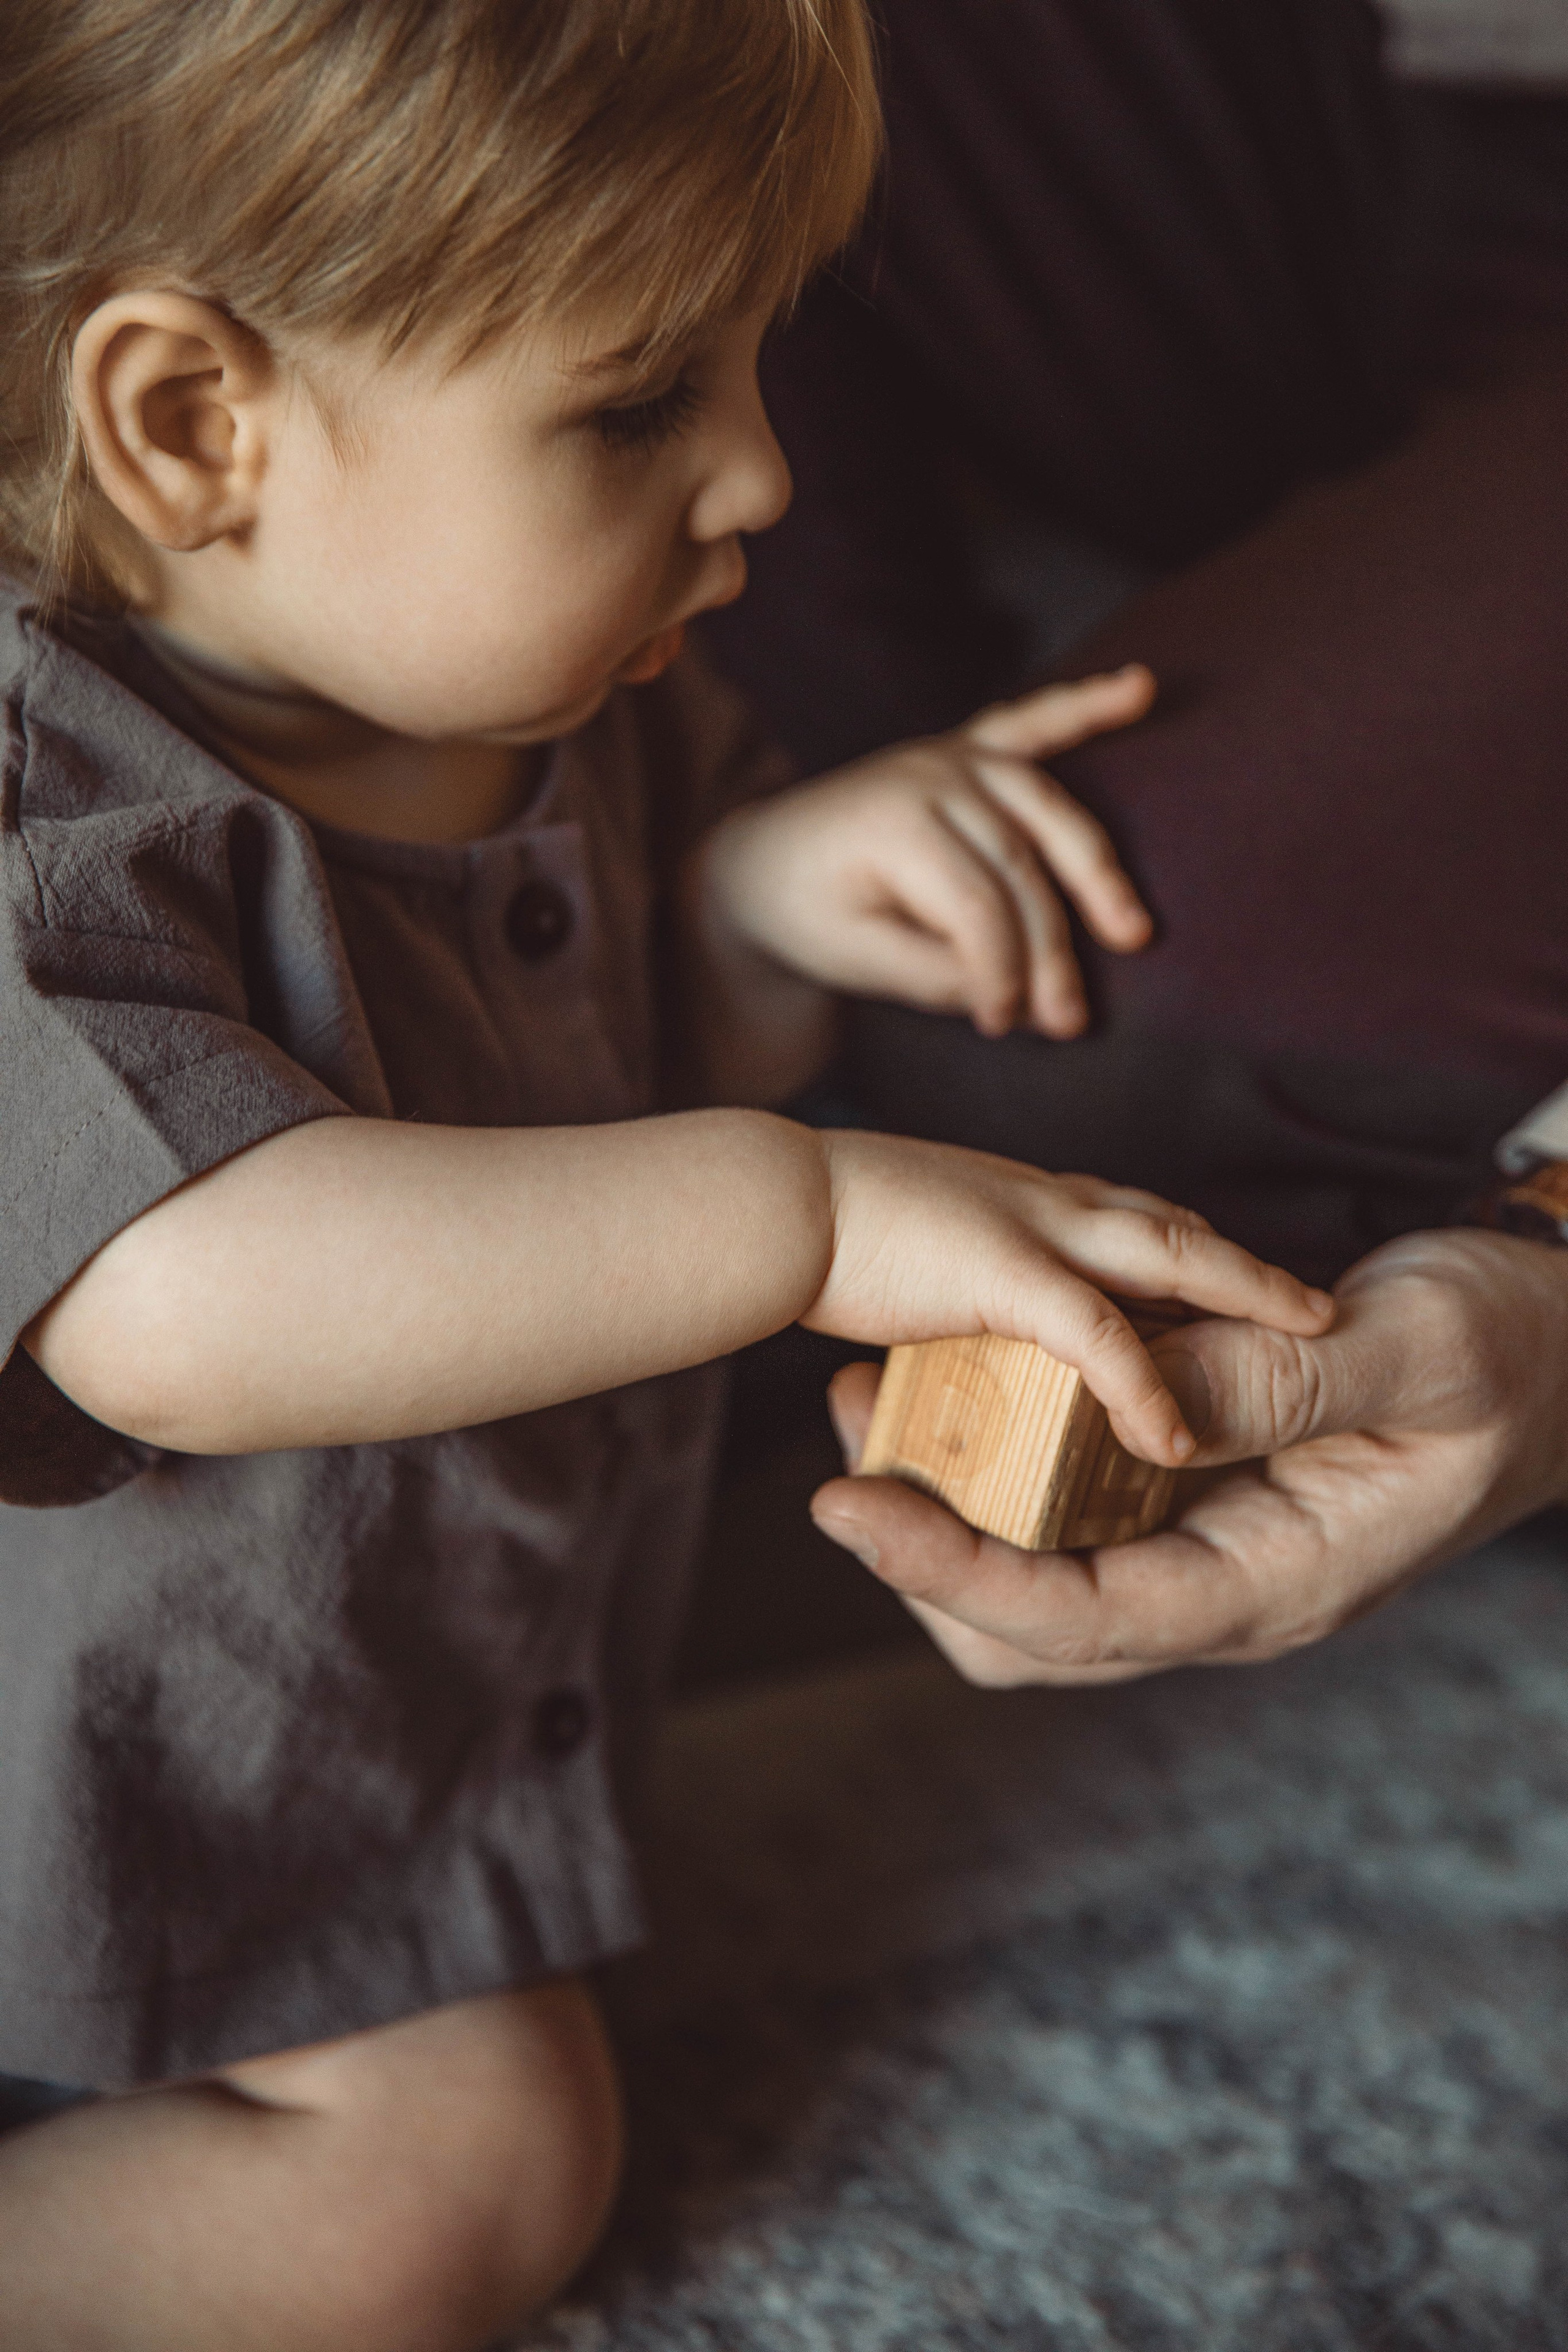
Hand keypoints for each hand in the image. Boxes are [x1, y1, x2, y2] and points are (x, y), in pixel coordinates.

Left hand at [695, 667, 1156, 1039]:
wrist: (761, 863)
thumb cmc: (805, 915)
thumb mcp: (855, 959)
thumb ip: (936, 977)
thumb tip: (1026, 1007)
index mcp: (894, 823)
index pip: (977, 907)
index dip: (1001, 972)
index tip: (1003, 1025)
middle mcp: (930, 776)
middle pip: (1021, 865)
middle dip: (1053, 948)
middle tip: (1073, 1019)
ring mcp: (951, 757)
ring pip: (1047, 809)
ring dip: (1097, 868)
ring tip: (1133, 930)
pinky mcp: (965, 751)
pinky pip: (1033, 722)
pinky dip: (1087, 704)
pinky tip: (1140, 687)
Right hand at [807, 1130, 1333, 1469]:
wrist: (763, 1201)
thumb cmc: (803, 1219)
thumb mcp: (895, 1235)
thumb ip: (938, 1270)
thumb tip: (935, 1301)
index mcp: (1011, 1194)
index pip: (1116, 1212)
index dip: (1175, 1243)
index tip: (1216, 1268)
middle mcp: (1038, 1202)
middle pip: (1168, 1225)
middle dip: (1240, 1260)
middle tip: (1309, 1297)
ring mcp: (1031, 1231)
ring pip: (1171, 1257)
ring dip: (1245, 1292)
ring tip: (1312, 1329)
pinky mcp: (1007, 1276)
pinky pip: (1101, 1336)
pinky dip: (1144, 1383)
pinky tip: (1178, 1434)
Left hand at [810, 1229, 1567, 1683]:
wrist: (1559, 1342)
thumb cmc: (1511, 1349)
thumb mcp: (1416, 1350)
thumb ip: (1283, 1382)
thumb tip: (1143, 1405)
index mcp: (1278, 1577)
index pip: (1085, 1620)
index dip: (953, 1575)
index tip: (847, 1509)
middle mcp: (1225, 1581)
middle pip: (1032, 1635)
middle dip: (924, 1562)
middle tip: (842, 1461)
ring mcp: (1203, 1542)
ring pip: (1033, 1579)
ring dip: (942, 1511)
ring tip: (869, 1408)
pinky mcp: (1189, 1492)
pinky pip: (1066, 1507)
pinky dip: (994, 1461)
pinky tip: (950, 1383)